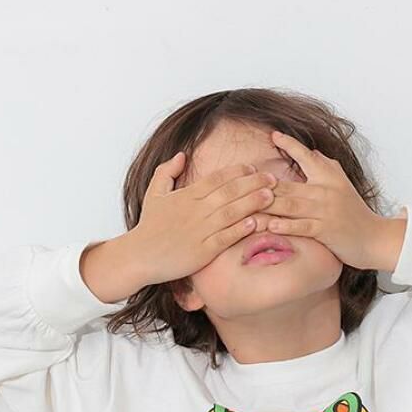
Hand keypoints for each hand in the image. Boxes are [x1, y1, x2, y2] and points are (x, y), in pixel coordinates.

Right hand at [129, 152, 278, 284]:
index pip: (216, 178)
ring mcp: (199, 231)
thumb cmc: (148, 227)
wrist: (138, 256)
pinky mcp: (201, 251)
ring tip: (271, 196)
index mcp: (186, 196)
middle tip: (273, 178)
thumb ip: (167, 172)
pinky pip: (224, 238)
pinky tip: (255, 222)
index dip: (236, 171)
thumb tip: (182, 155)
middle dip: (252, 183)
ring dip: (252, 203)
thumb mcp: (154, 194)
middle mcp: (195, 211)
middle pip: (228, 192)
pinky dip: (239, 230)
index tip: (253, 167)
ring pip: (230, 213)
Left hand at [258, 131, 399, 271]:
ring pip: (290, 204)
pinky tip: (270, 225)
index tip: (273, 135)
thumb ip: (326, 167)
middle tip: (242, 181)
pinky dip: (285, 225)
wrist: (373, 238)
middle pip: (287, 184)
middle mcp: (325, 190)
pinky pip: (301, 226)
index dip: (289, 145)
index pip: (307, 156)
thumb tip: (311, 152)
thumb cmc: (355, 213)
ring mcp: (324, 211)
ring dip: (267, 204)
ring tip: (246, 204)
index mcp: (328, 176)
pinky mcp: (325, 231)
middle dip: (263, 183)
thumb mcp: (342, 184)